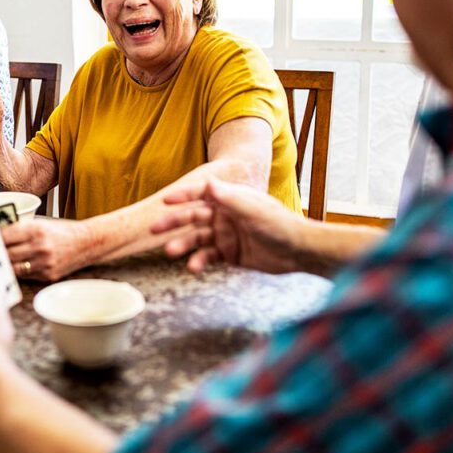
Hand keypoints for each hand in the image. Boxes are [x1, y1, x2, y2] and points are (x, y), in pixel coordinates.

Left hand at [2, 217, 94, 281]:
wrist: (86, 243)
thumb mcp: (41, 224)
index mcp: (36, 230)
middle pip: (7, 253)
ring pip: (14, 268)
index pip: (6, 235)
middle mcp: (40, 246)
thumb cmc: (62, 232)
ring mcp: (44, 263)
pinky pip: (26, 276)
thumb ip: (21, 230)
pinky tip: (11, 270)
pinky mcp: (48, 275)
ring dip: (4, 266)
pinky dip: (17, 272)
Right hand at [151, 179, 305, 273]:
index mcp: (229, 199)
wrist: (298, 251)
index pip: (201, 193)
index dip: (183, 195)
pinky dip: (198, 261)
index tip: (165, 200)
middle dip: (173, 222)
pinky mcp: (228, 253)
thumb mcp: (253, 209)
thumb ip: (229, 198)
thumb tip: (208, 185)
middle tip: (154, 229)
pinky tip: (192, 267)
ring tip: (170, 252)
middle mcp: (223, 215)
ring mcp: (224, 235)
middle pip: (192, 217)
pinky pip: (207, 257)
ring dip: (183, 244)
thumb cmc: (279, 224)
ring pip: (197, 239)